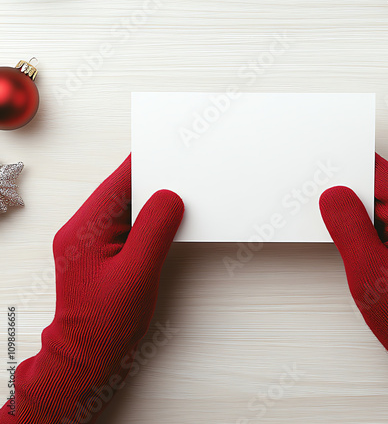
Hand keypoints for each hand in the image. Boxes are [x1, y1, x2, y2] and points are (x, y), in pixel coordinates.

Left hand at [0, 155, 183, 422]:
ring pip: (126, 208)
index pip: (119, 183)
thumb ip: (155, 230)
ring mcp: (90, 240)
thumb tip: (170, 198)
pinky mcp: (101, 250)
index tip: (170, 154)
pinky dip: (147, 221)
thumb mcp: (137, 274)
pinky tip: (163, 226)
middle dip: (153, 185)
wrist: (86, 356)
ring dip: (151, 205)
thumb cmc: (104, 323)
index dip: (146, 166)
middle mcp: (83, 229)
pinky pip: (127, 224)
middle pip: (123, 192)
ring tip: (177, 205)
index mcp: (85, 229)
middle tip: (182, 181)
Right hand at [320, 153, 387, 423]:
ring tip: (336, 221)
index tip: (325, 171)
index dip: (352, 171)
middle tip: (324, 198)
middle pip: (385, 186)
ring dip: (359, 207)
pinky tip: (353, 235)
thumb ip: (349, 227)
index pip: (383, 178)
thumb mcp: (367, 271)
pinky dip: (368, 220)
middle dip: (353, 190)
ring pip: (385, 201)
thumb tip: (334, 194)